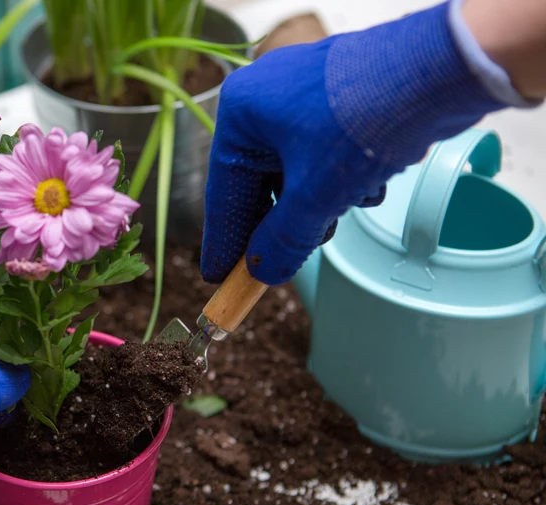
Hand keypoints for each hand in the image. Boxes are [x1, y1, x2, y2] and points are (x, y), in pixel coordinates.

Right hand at [201, 1, 508, 285]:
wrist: (442, 69)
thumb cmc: (366, 116)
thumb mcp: (315, 195)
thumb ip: (283, 240)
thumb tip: (264, 271)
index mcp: (241, 111)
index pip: (224, 192)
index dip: (224, 240)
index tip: (221, 275)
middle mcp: (266, 98)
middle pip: (261, 183)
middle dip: (281, 222)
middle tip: (281, 261)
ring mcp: (304, 96)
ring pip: (295, 172)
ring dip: (317, 204)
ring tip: (339, 217)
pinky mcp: (339, 100)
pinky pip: (323, 155)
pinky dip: (340, 181)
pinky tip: (366, 189)